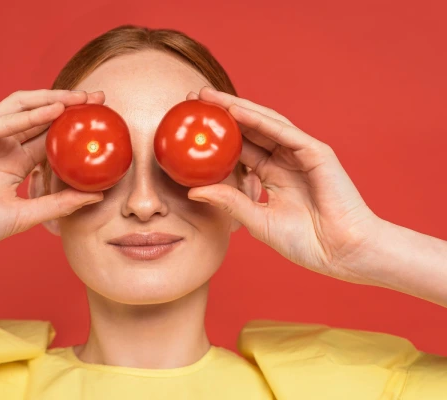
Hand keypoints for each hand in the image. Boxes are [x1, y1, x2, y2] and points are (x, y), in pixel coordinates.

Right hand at [0, 90, 104, 257]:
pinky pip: (0, 122)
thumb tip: (96, 195)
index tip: (105, 125)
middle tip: (101, 100)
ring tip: (82, 98)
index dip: (76, 130)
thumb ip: (59, 204)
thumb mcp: (26, 215)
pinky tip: (54, 110)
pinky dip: (27, 115)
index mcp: (15, 163)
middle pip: (41, 117)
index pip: (51, 139)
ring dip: (53, 100)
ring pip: (23, 109)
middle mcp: (3, 146)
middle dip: (71, 106)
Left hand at [186, 87, 380, 282]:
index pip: (240, 148)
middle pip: (249, 130)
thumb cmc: (306, 242)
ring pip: (264, 124)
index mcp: (273, 175)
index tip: (188, 128)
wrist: (342, 253)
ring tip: (207, 96)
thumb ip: (229, 202)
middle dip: (221, 113)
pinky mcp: (316, 152)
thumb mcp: (257, 220)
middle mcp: (285, 160)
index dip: (215, 137)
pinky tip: (235, 110)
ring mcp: (301, 154)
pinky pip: (283, 132)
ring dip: (236, 108)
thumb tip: (193, 190)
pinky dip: (259, 120)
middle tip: (191, 100)